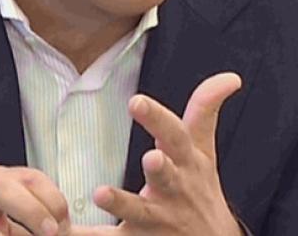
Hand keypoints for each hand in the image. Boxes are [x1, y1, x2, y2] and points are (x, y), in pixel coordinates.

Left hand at [72, 73, 243, 235]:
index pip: (175, 135)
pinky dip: (86, 235)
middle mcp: (175, 189)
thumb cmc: (200, 189)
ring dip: (122, 203)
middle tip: (151, 157)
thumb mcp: (204, 151)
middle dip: (160, 168)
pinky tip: (66, 231)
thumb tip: (232, 77)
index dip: (157, 118)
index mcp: (187, 162)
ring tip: (102, 194)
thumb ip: (206, 110)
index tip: (136, 101)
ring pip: (140, 212)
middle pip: (166, 176)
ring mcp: (159, 219)